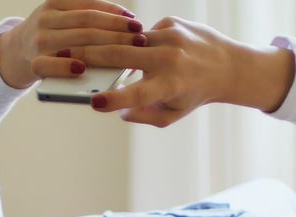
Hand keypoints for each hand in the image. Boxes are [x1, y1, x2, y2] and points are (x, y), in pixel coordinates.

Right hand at [0, 0, 146, 88]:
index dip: (114, 13)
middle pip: (88, 23)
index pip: (90, 6)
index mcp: (56, 3)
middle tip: (140, 37)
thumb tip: (128, 22)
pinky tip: (83, 68)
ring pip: (77, 42)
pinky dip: (66, 66)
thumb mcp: (64, 19)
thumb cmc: (54, 36)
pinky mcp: (34, 62)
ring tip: (127, 53)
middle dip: (118, 30)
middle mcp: (46, 18)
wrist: (16, 52)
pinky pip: (51, 64)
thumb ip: (87, 19)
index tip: (135, 21)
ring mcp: (39, 40)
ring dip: (105, 48)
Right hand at [65, 17, 295, 126]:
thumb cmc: (195, 94)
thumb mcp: (172, 113)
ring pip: (129, 41)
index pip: (138, 95)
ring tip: (84, 47)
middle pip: (122, 56)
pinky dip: (140, 43)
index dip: (115, 99)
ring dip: (110, 46)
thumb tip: (118, 109)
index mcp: (172, 85)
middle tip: (66, 56)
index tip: (94, 103)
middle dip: (90, 56)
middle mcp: (171, 58)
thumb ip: (143, 115)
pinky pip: (144, 33)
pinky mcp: (172, 22)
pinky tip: (147, 49)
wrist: (229, 65)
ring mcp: (172, 37)